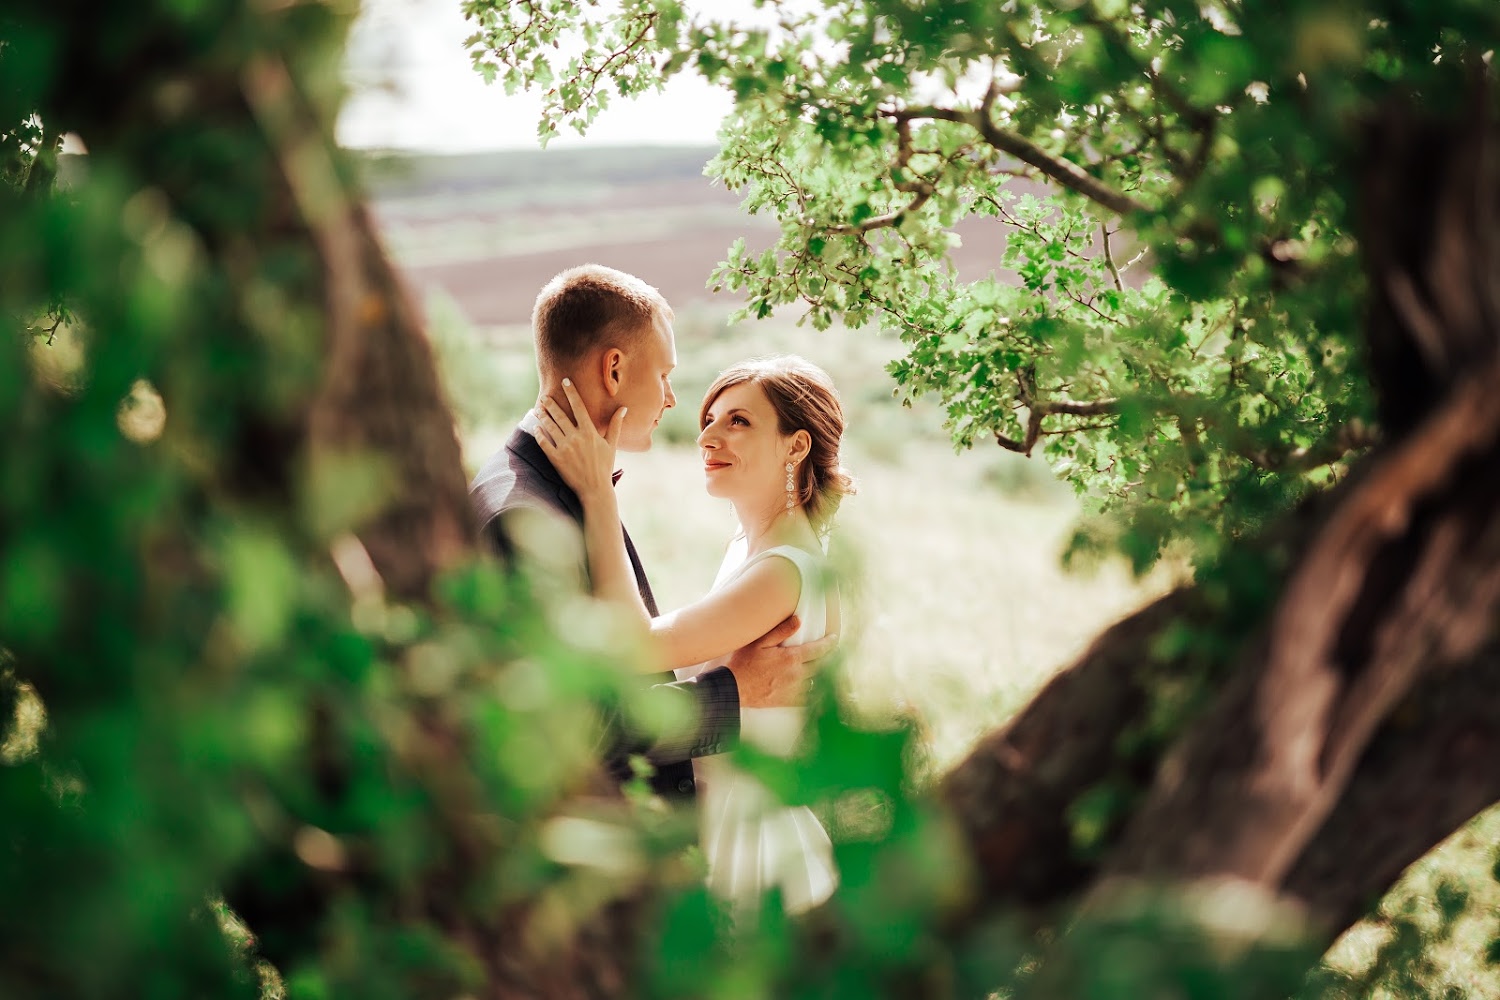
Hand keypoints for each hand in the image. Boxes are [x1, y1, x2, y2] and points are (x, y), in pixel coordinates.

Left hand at [533, 379, 624, 500]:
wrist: (595, 489)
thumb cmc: (605, 466)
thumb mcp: (612, 445)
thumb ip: (615, 425)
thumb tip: (623, 409)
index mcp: (589, 432)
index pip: (579, 407)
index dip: (571, 392)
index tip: (565, 381)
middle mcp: (576, 437)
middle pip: (560, 415)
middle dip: (551, 404)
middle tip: (544, 396)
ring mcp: (565, 448)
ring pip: (550, 427)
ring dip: (543, 416)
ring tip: (538, 408)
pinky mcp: (556, 459)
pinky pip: (544, 443)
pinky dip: (539, 434)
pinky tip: (535, 427)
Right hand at [725, 615, 837, 708]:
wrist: (734, 689)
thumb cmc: (744, 663)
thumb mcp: (760, 642)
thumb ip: (781, 631)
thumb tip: (799, 620)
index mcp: (791, 658)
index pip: (818, 650)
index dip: (829, 643)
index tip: (835, 638)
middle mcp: (797, 674)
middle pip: (820, 665)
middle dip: (827, 658)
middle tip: (829, 652)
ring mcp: (793, 689)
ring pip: (815, 681)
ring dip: (819, 674)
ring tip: (821, 668)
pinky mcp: (788, 701)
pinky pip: (807, 697)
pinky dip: (812, 692)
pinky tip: (812, 688)